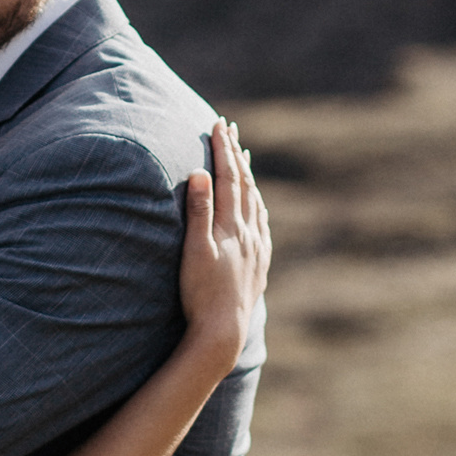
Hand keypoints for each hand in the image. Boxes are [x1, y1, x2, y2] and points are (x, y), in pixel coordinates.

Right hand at [179, 119, 270, 370]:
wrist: (223, 331)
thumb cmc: (201, 293)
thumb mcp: (194, 249)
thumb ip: (198, 210)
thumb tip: (199, 172)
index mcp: (232, 226)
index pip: (228, 177)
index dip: (222, 150)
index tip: (218, 125)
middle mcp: (249, 232)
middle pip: (244, 184)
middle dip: (235, 154)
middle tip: (230, 129)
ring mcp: (257, 247)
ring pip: (255, 202)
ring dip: (248, 176)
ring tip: (244, 157)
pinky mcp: (259, 262)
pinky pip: (262, 223)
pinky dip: (257, 205)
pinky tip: (256, 205)